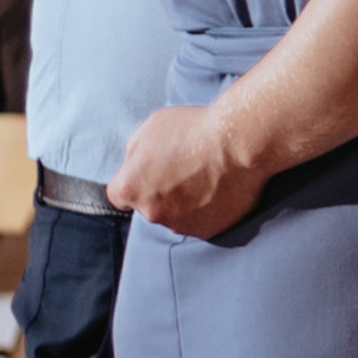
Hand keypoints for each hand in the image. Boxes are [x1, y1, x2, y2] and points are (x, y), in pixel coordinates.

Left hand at [108, 104, 269, 237]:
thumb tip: (136, 165)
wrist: (239, 143)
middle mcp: (152, 212)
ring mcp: (181, 225)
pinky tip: (220, 188)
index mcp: (131, 187)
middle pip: (149, 206)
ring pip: (176, 216)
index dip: (134, 183)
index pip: (118, 196)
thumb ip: (135, 153)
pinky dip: (209, 209)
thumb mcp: (151, 127)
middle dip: (161, 192)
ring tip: (206, 178)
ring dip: (186, 202)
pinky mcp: (209, 230)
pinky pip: (203, 222)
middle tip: (184, 170)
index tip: (148, 175)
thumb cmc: (194, 129)